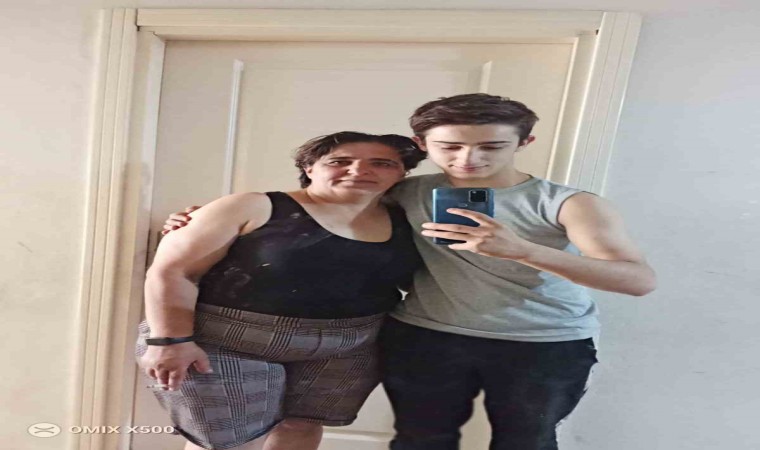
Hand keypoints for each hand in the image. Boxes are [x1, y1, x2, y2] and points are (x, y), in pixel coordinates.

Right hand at [138, 341, 212, 390]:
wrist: (169, 332)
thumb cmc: (185, 343)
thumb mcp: (198, 353)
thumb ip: (203, 364)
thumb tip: (209, 372)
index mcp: (177, 370)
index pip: (174, 384)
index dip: (174, 387)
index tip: (174, 387)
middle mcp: (165, 370)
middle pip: (164, 382)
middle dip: (166, 384)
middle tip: (166, 385)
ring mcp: (155, 365)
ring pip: (155, 377)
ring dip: (158, 378)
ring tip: (160, 378)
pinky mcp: (147, 359)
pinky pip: (147, 369)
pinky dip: (150, 371)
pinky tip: (153, 370)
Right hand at [161, 206, 201, 234]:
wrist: (204, 227)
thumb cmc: (202, 219)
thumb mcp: (200, 213)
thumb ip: (195, 209)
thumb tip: (187, 210)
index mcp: (181, 216)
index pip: (175, 215)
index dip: (180, 217)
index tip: (188, 219)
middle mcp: (176, 220)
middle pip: (171, 220)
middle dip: (176, 222)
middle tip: (184, 224)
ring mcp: (174, 226)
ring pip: (167, 225)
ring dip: (170, 226)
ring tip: (175, 228)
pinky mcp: (174, 233)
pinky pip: (168, 231)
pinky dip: (166, 231)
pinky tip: (164, 233)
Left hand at [421, 208, 535, 259]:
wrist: (515, 248)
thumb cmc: (506, 234)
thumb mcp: (496, 223)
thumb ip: (482, 221)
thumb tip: (466, 220)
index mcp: (487, 221)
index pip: (471, 214)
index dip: (459, 211)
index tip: (447, 209)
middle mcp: (481, 230)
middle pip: (455, 227)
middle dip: (438, 226)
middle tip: (426, 225)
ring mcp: (478, 241)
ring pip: (455, 236)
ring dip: (440, 234)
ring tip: (429, 232)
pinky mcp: (477, 249)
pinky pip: (462, 246)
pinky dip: (455, 244)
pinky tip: (446, 243)